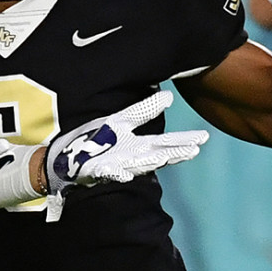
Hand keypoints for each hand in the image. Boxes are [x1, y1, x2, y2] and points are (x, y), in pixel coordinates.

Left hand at [43, 90, 207, 220]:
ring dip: (151, 160)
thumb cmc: (97, 139)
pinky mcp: (98, 172)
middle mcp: (132, 157)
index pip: (166, 142)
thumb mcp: (121, 121)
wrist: (68, 156)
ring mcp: (117, 165)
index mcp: (138, 145)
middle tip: (193, 149)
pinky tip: (125, 173)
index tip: (203, 137)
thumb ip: (144, 110)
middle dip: (175, 152)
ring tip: (166, 155)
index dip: (184, 140)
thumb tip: (169, 96)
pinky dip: (118, 174)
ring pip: (138, 164)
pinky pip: (109, 173)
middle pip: (158, 154)